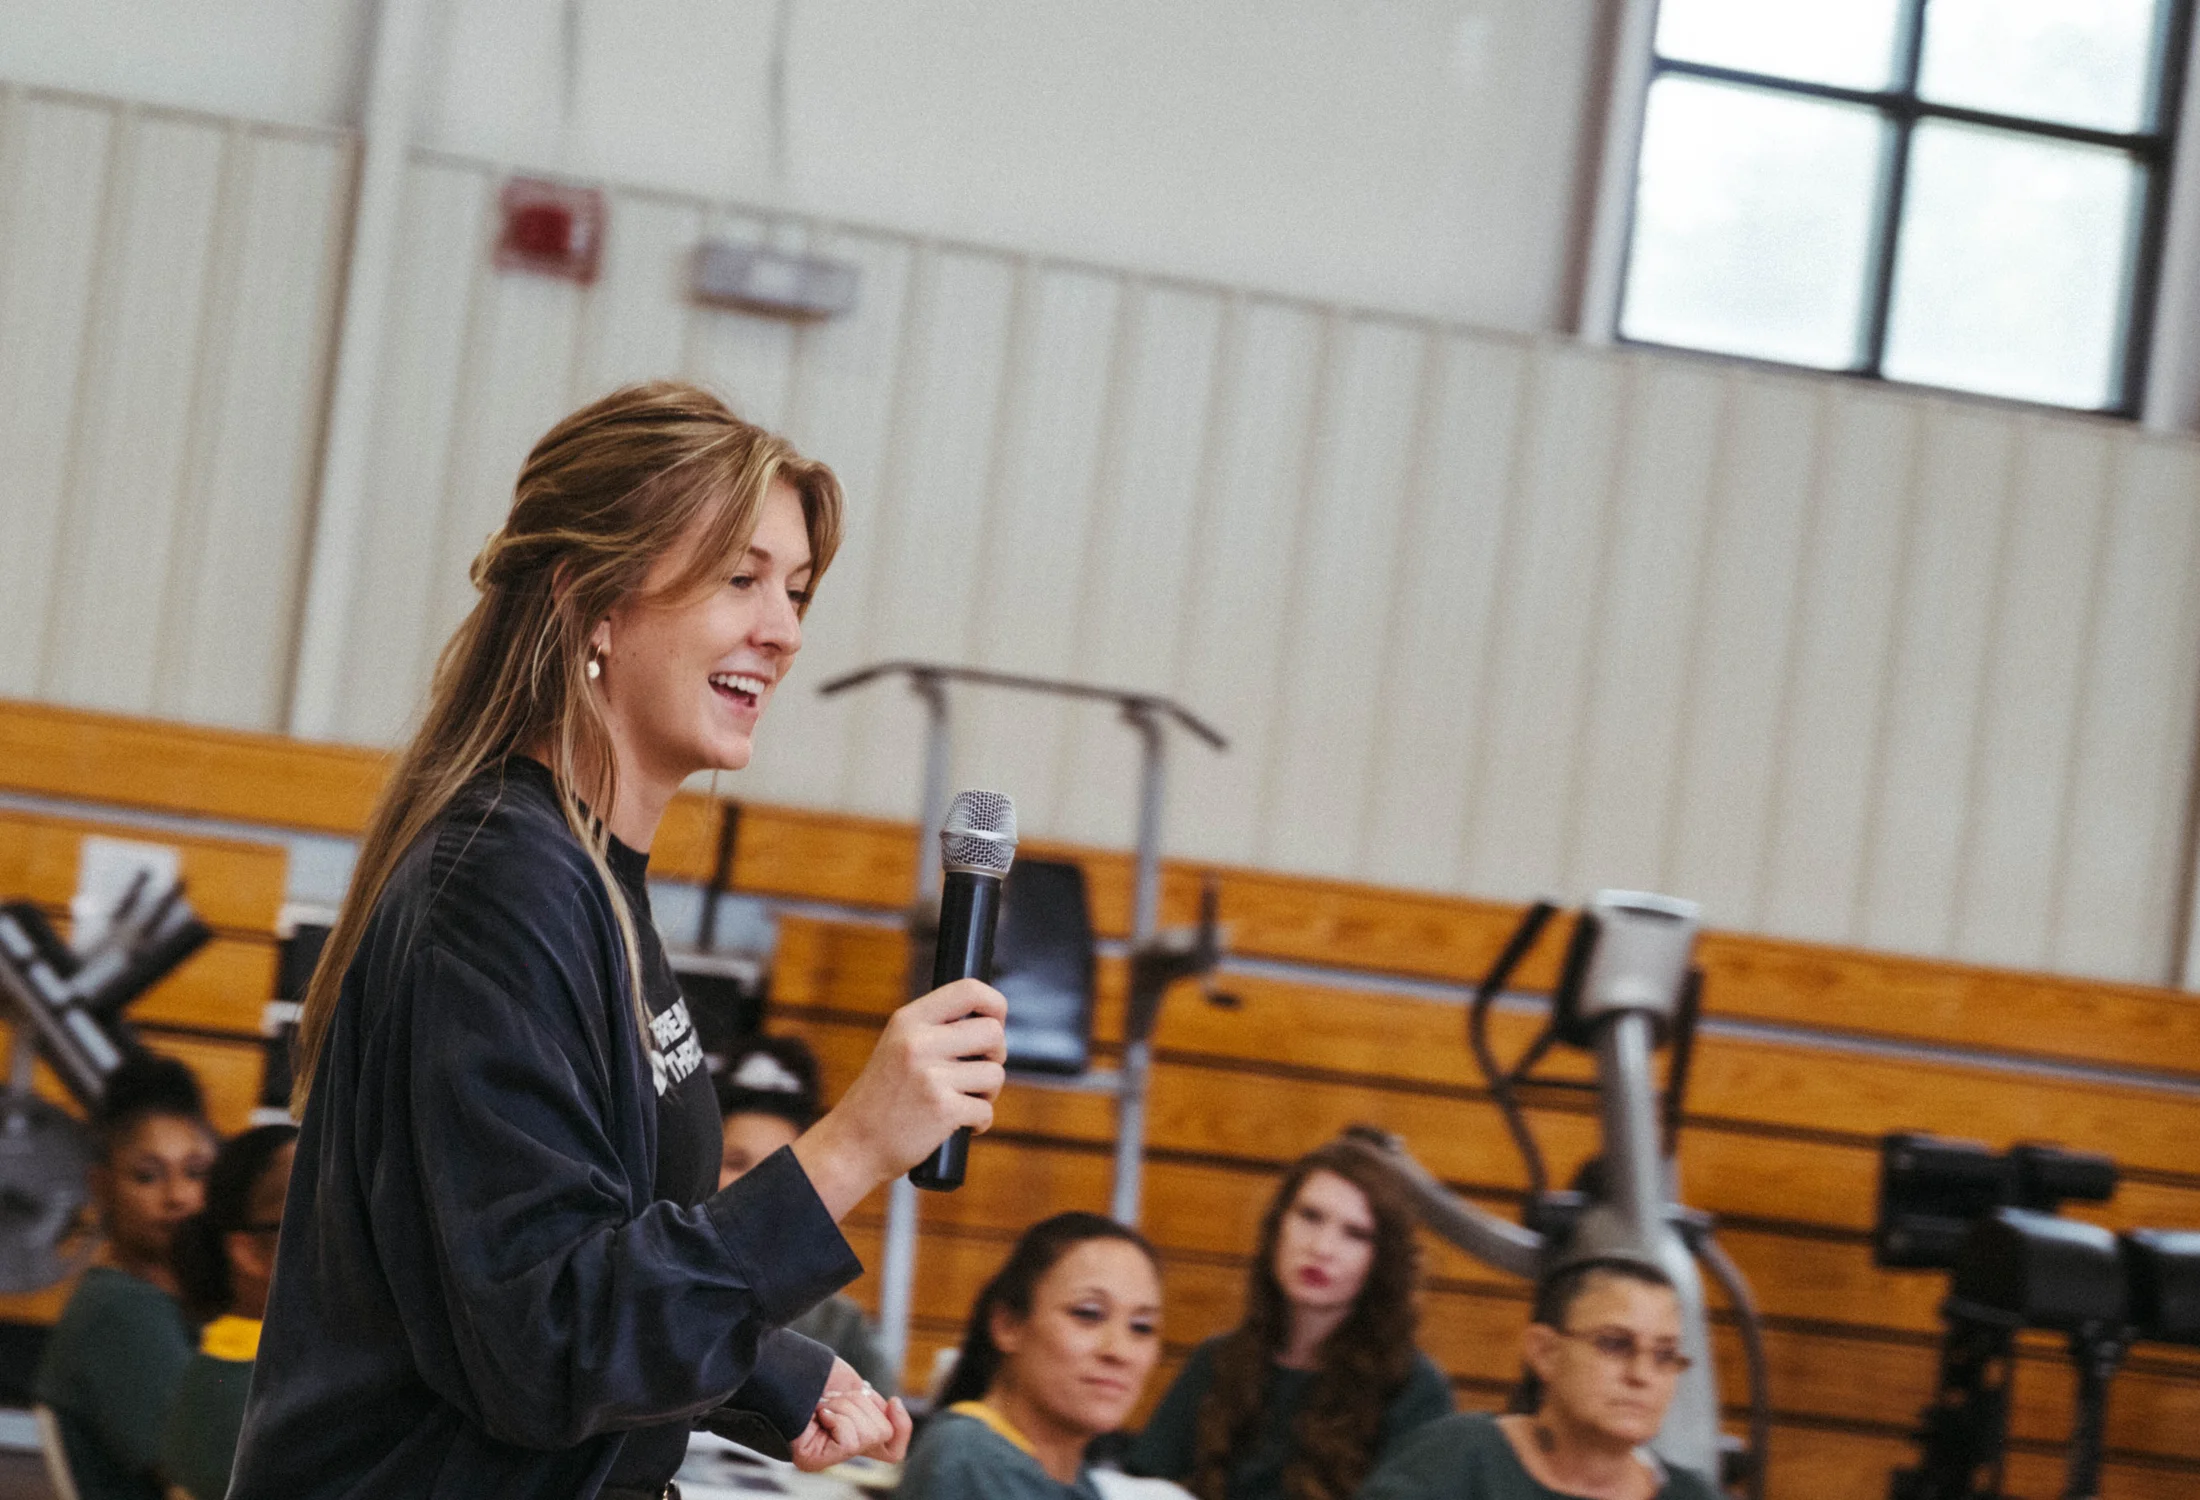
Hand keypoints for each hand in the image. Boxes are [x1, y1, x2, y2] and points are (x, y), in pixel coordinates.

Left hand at [788, 1359, 912, 1469]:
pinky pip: (849, 1440)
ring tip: (824, 1404)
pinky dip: (837, 1418)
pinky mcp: (812, 1460)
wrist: (787, 1366)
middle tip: (836, 1398)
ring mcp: (826, 1458)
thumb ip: (875, 1410)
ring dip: (848, 1407)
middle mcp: (841, 1451)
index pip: (893, 1452)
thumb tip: (893, 1410)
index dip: (903, 1427)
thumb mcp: (858, 1389)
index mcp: (855, 1436)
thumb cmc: (817, 1374)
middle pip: (883, 1433)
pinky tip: (819, 1413)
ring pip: (869, 1434)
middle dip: (863, 1405)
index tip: (893, 1401)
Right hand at [794, 978, 1006, 1217]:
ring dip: (987, 1094)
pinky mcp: (943, 1109)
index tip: (995, 1023)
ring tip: (961, 1101)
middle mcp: (918, 1042)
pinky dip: (979, 1122)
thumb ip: (936, 1029)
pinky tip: (957, 1125)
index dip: (994, 1005)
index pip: (969, 990)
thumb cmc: (883, 1097)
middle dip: (995, 1056)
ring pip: (995, 1074)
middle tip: (977, 1072)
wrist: (853, 1144)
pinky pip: (986, 1111)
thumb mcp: (898, 1046)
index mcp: (909, 1020)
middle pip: (993, 1033)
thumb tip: (992, 1020)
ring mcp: (930, 1076)